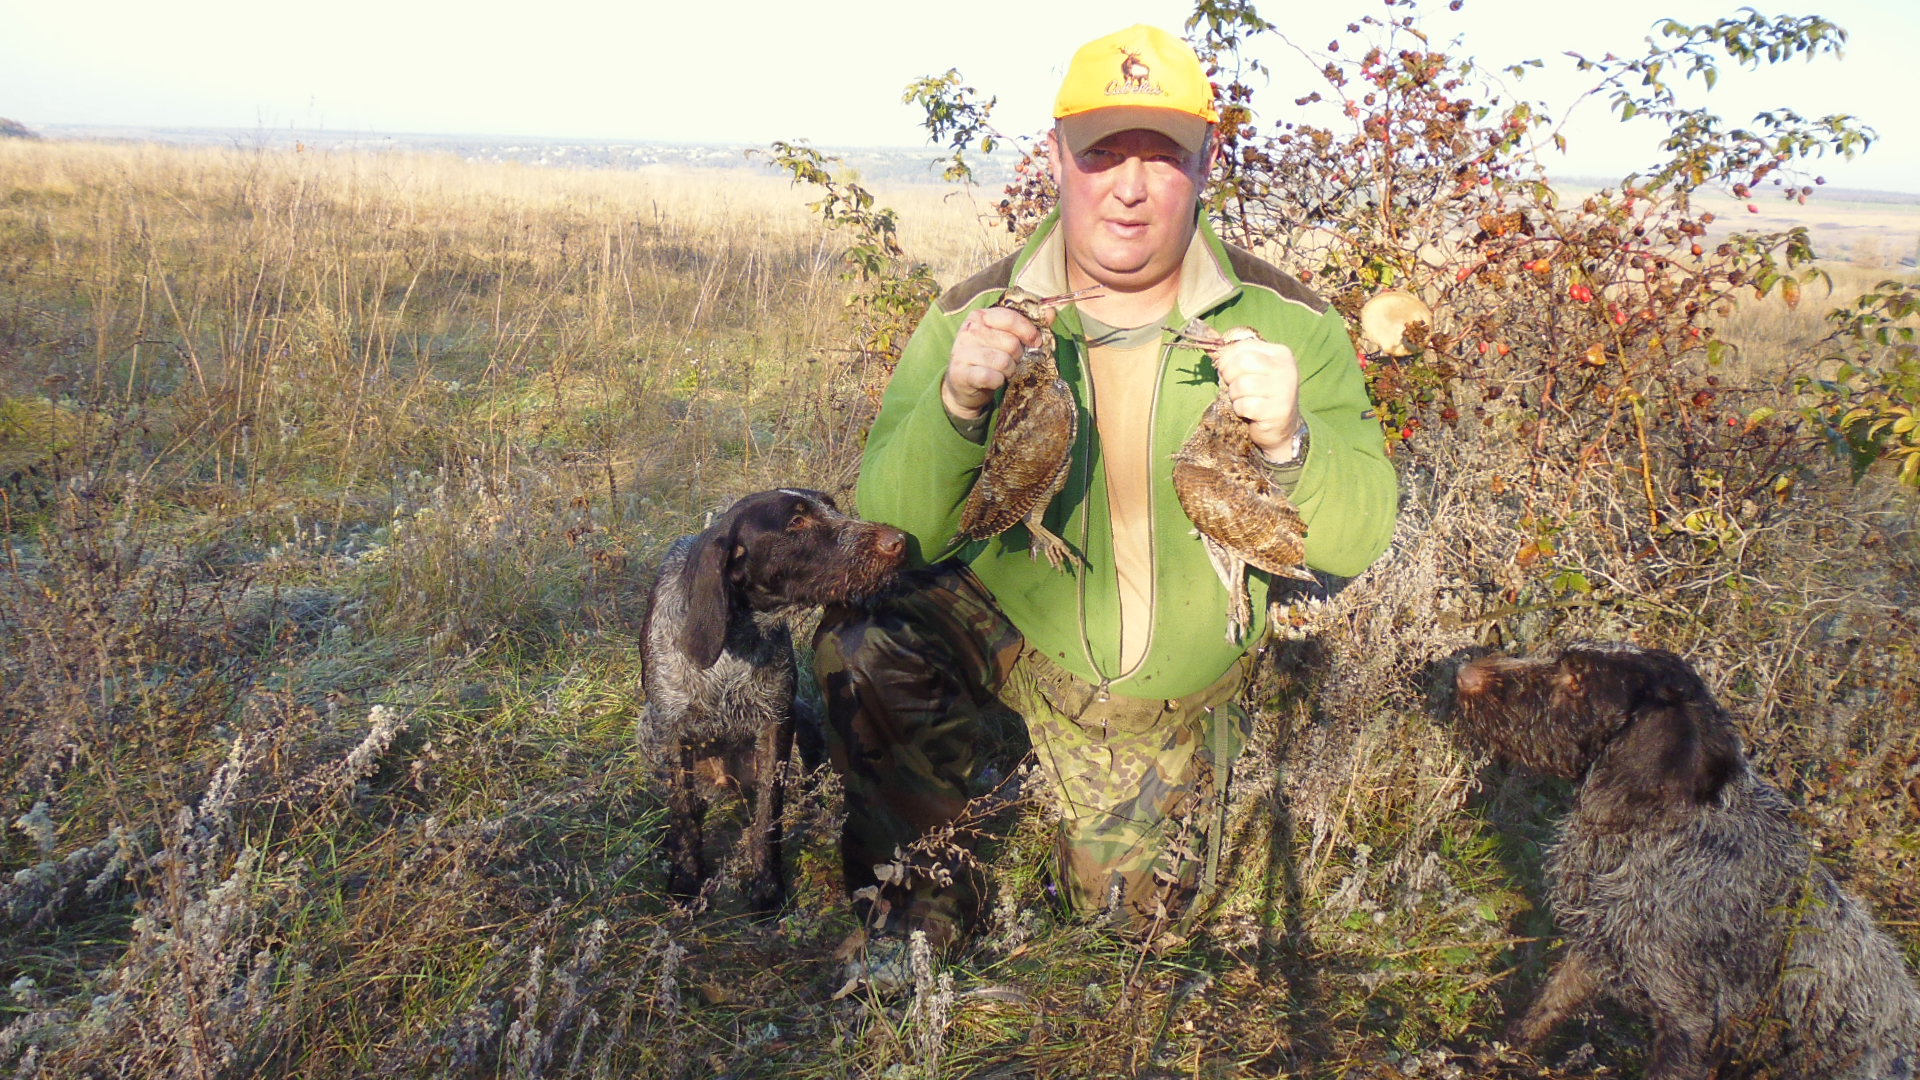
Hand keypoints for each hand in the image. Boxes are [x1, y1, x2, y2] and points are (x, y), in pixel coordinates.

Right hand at [942, 305, 1042, 418]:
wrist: (965, 385)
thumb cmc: (990, 358)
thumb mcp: (1007, 338)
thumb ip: (1029, 325)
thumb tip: (1051, 312)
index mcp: (981, 316)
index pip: (1011, 318)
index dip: (1028, 331)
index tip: (1035, 342)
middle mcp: (969, 330)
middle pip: (1010, 342)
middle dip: (1018, 356)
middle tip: (1013, 361)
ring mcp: (962, 351)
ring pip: (1003, 362)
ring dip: (1009, 371)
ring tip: (1004, 372)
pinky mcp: (960, 373)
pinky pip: (991, 377)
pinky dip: (997, 382)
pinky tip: (994, 381)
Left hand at [1211, 327, 1302, 460]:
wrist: (1283, 427)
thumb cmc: (1262, 395)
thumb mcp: (1253, 370)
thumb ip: (1233, 355)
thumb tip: (1207, 337)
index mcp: (1279, 353)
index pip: (1243, 346)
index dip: (1227, 359)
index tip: (1226, 370)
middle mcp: (1285, 368)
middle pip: (1242, 363)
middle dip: (1229, 376)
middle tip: (1234, 387)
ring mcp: (1283, 389)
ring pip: (1241, 385)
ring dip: (1235, 395)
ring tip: (1244, 400)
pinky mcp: (1277, 410)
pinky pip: (1245, 405)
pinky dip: (1240, 410)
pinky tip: (1250, 412)